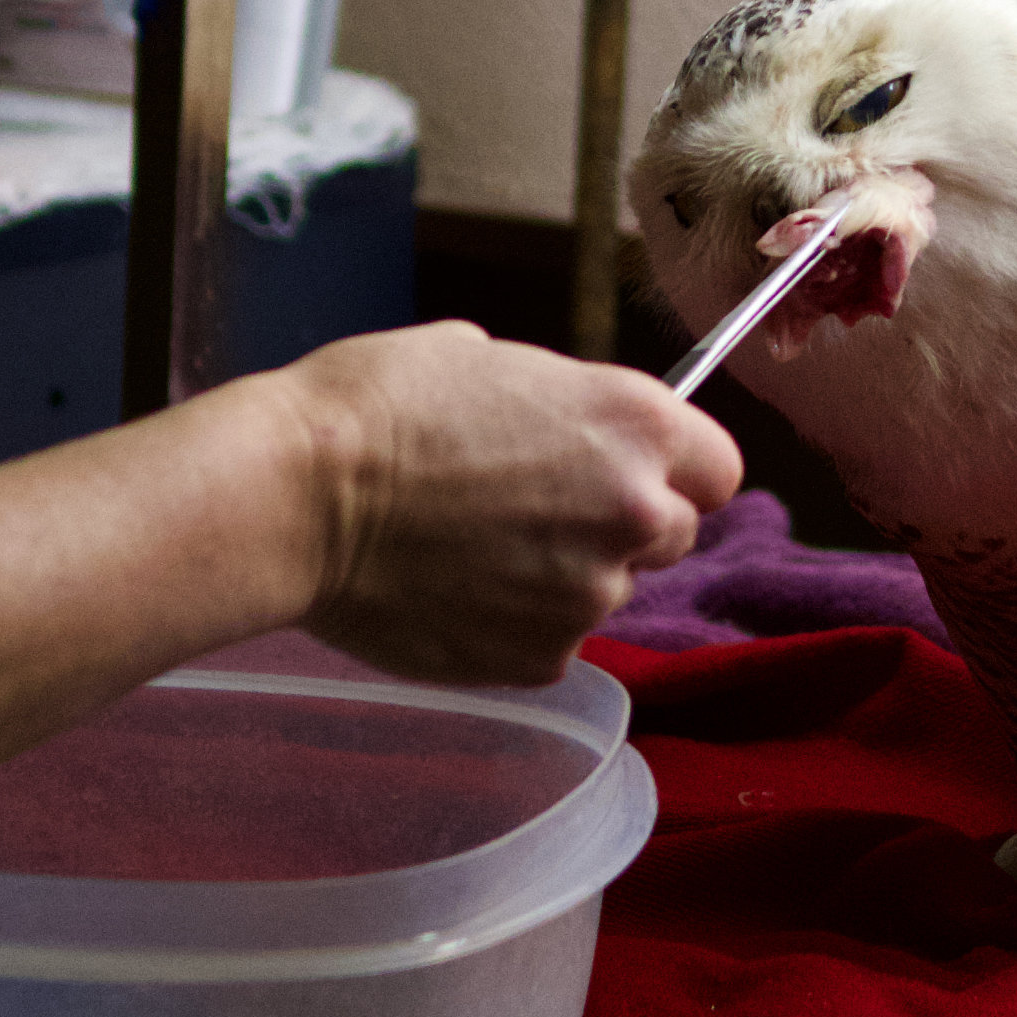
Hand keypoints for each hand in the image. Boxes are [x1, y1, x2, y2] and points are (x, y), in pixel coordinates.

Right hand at [283, 322, 741, 683]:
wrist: (298, 496)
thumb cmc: (379, 406)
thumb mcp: (489, 358)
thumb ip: (562, 403)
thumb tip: (566, 424)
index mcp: (638, 423)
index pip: (719, 467)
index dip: (677, 470)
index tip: (637, 472)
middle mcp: (637, 511)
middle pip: (675, 533)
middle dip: (621, 525)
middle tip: (537, 511)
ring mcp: (593, 594)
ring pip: (609, 590)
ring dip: (564, 576)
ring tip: (474, 548)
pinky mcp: (543, 658)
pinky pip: (553, 641)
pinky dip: (516, 624)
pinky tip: (454, 591)